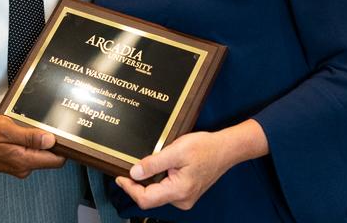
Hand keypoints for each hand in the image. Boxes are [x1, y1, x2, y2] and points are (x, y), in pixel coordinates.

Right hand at [0, 114, 65, 177]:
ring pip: (38, 152)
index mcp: (23, 160)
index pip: (56, 160)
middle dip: (50, 140)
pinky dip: (28, 141)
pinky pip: (28, 152)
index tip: (64, 131)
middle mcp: (22, 167)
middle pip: (49, 156)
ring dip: (37, 139)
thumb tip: (51, 141)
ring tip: (29, 123)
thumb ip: (29, 136)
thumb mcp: (5, 128)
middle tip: (45, 122)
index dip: (63, 146)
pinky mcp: (12, 161)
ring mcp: (17, 165)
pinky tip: (21, 129)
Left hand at [114, 120, 267, 210]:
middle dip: (138, 184)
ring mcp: (185, 198)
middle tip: (129, 167)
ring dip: (150, 180)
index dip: (129, 189)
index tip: (119, 176)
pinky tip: (160, 166)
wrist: (226, 149)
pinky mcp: (186, 192)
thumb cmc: (205, 147)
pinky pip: (166, 189)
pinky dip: (159, 180)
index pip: (146, 198)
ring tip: (149, 163)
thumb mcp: (177, 150)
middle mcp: (182, 200)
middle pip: (150, 198)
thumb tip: (134, 173)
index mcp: (179, 191)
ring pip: (158, 193)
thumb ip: (154, 163)